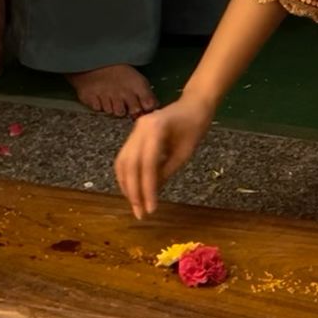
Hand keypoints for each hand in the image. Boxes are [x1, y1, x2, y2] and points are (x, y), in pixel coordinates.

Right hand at [114, 95, 212, 219]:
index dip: (147, 188)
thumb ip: (166, 171)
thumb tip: (152, 193)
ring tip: (135, 205)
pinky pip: (125, 157)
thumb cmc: (194, 126)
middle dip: (133, 191)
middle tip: (140, 213)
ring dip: (126, 185)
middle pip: (130, 164)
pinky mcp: (134, 135)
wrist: (193, 104)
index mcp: (156, 128)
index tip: (151, 209)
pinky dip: (127, 175)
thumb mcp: (185, 152)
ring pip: (123, 162)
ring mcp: (135, 130)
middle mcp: (140, 128)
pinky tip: (132, 190)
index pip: (147, 164)